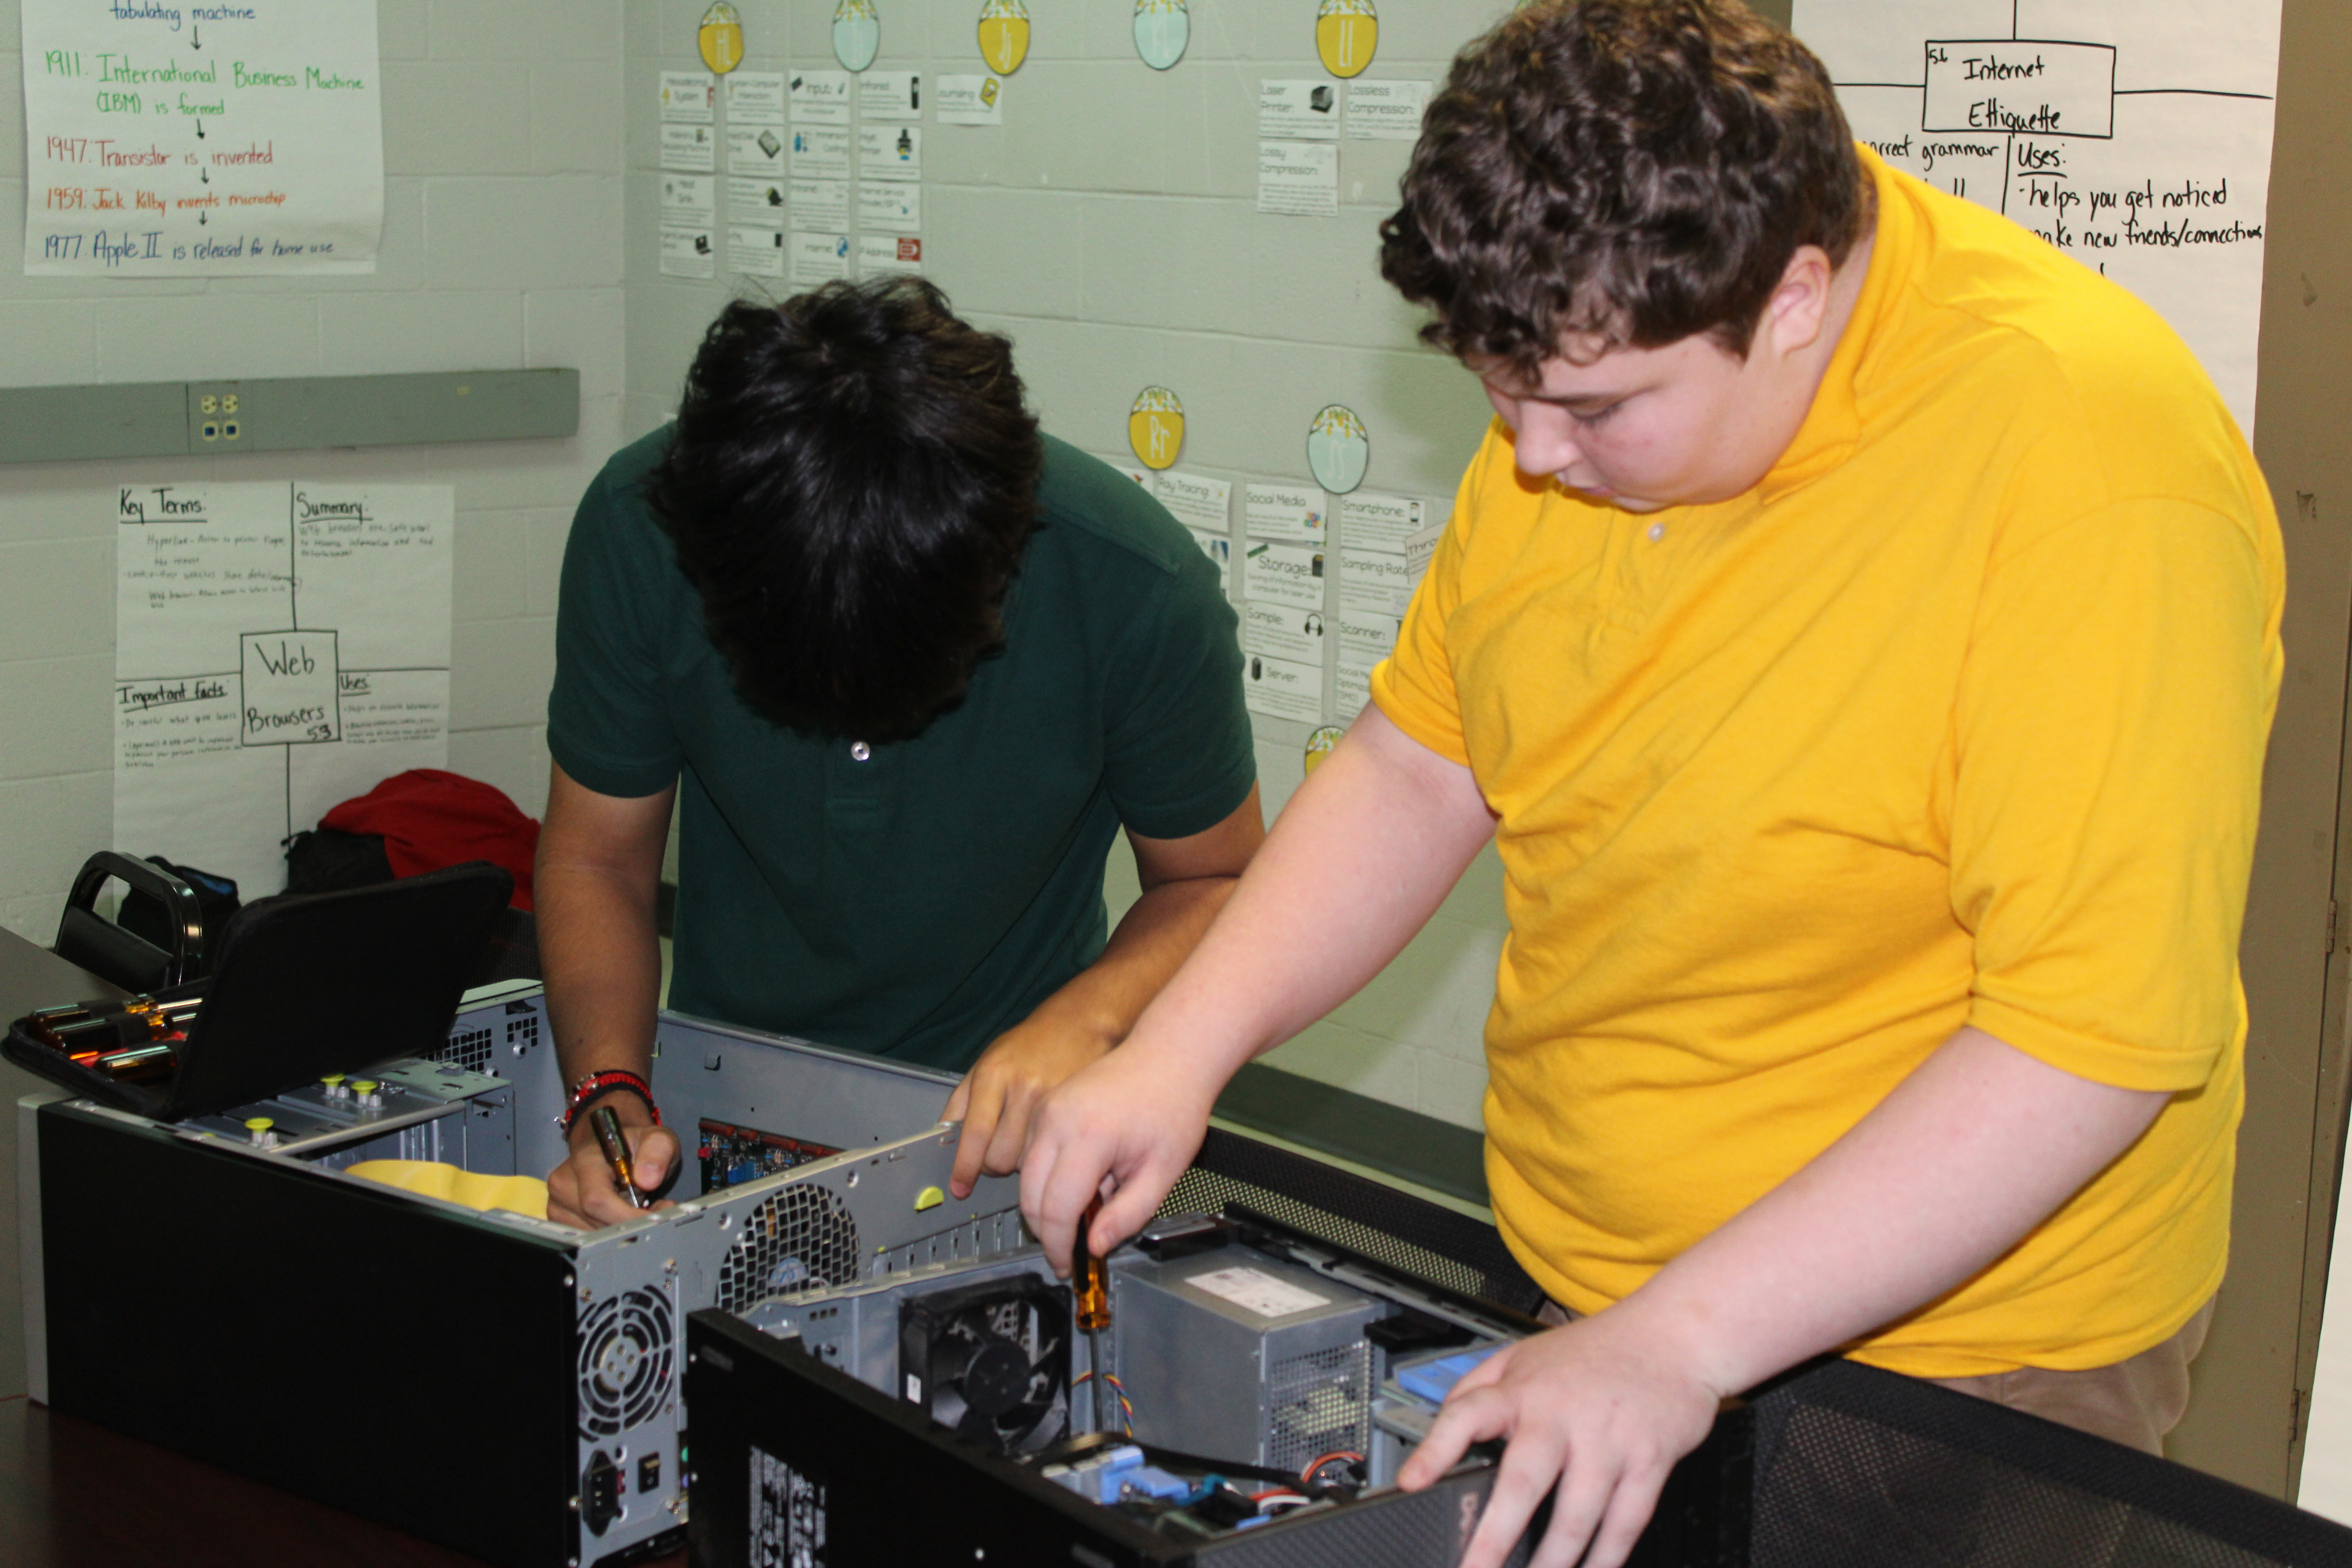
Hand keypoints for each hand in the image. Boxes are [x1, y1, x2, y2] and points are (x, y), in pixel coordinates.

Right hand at [545, 1097, 681, 1227]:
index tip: (655, 1219)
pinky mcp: (560, 1219)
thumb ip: (658, 1151)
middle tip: (658, 1214)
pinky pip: (587, 1237)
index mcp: (584, 1160)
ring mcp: (558, 1204)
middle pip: (596, 1223)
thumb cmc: (634, 1145)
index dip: (627, 1217)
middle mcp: (563, 1183)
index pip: (597, 1201)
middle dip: (631, 1225)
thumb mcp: (657, 1139)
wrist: (612, 1148)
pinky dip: (611, 1235)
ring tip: (642, 1212)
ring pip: (593, 1235)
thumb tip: (648, 1179)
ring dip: (622, 1232)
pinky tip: (624, 1219)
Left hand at [942, 1014, 1114, 1198]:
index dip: (964, 1168)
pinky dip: (1040, 1154)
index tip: (959, 1188)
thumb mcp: (984, 1063)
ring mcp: (1053, 1101)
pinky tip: (1041, 1136)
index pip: (975, 1133)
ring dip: (1018, 1161)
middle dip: (992, 1166)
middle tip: (994, 1153)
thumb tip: (942, 1142)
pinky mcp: (1075, 1112)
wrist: (1078, 1024)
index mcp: (993, 1074)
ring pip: (1026, 1162)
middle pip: (1000, 1157)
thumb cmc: (1027, 1046)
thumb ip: (961, 1102)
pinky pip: (1050, 1152)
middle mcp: (1023, 1087)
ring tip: (1021, 1139)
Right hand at [1017, 1033, 1221, 1274]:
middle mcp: (1056, 1121)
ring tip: (1090, 1206)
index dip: (1059, 1247)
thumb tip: (1094, 1246)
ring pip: (1024, 1177)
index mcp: (1087, 1138)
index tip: (1068, 1266)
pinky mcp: (1045, 1106)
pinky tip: (1085, 1178)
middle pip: (1030, 1196)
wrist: (1170, 1055)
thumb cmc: (1173, 1104)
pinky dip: (1047, 1178)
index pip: (1055, 1210)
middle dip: (1047, 1231)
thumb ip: (1127, 1216)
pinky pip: (1031, 1154)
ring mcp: (1046, 1110)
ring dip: (1046, 1204)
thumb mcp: (1162, 1173)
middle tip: (1073, 1250)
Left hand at [1397, 1307, 1724, 1567]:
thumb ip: (1479, 1387)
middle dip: (1496, 1535)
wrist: (1674, 1333)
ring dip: (1553, 1560)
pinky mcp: (1650, 1460)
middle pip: (1524, 1480)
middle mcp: (1563, 1415)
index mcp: (1523, 1389)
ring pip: (1576, 1514)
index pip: (1468, 1413)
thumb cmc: (1596, 1351)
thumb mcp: (1524, 1355)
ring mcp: (1608, 1439)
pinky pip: (1625, 1521)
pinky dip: (1607, 1557)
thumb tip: (1439, 1427)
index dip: (1435, 1448)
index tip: (1411, 1483)